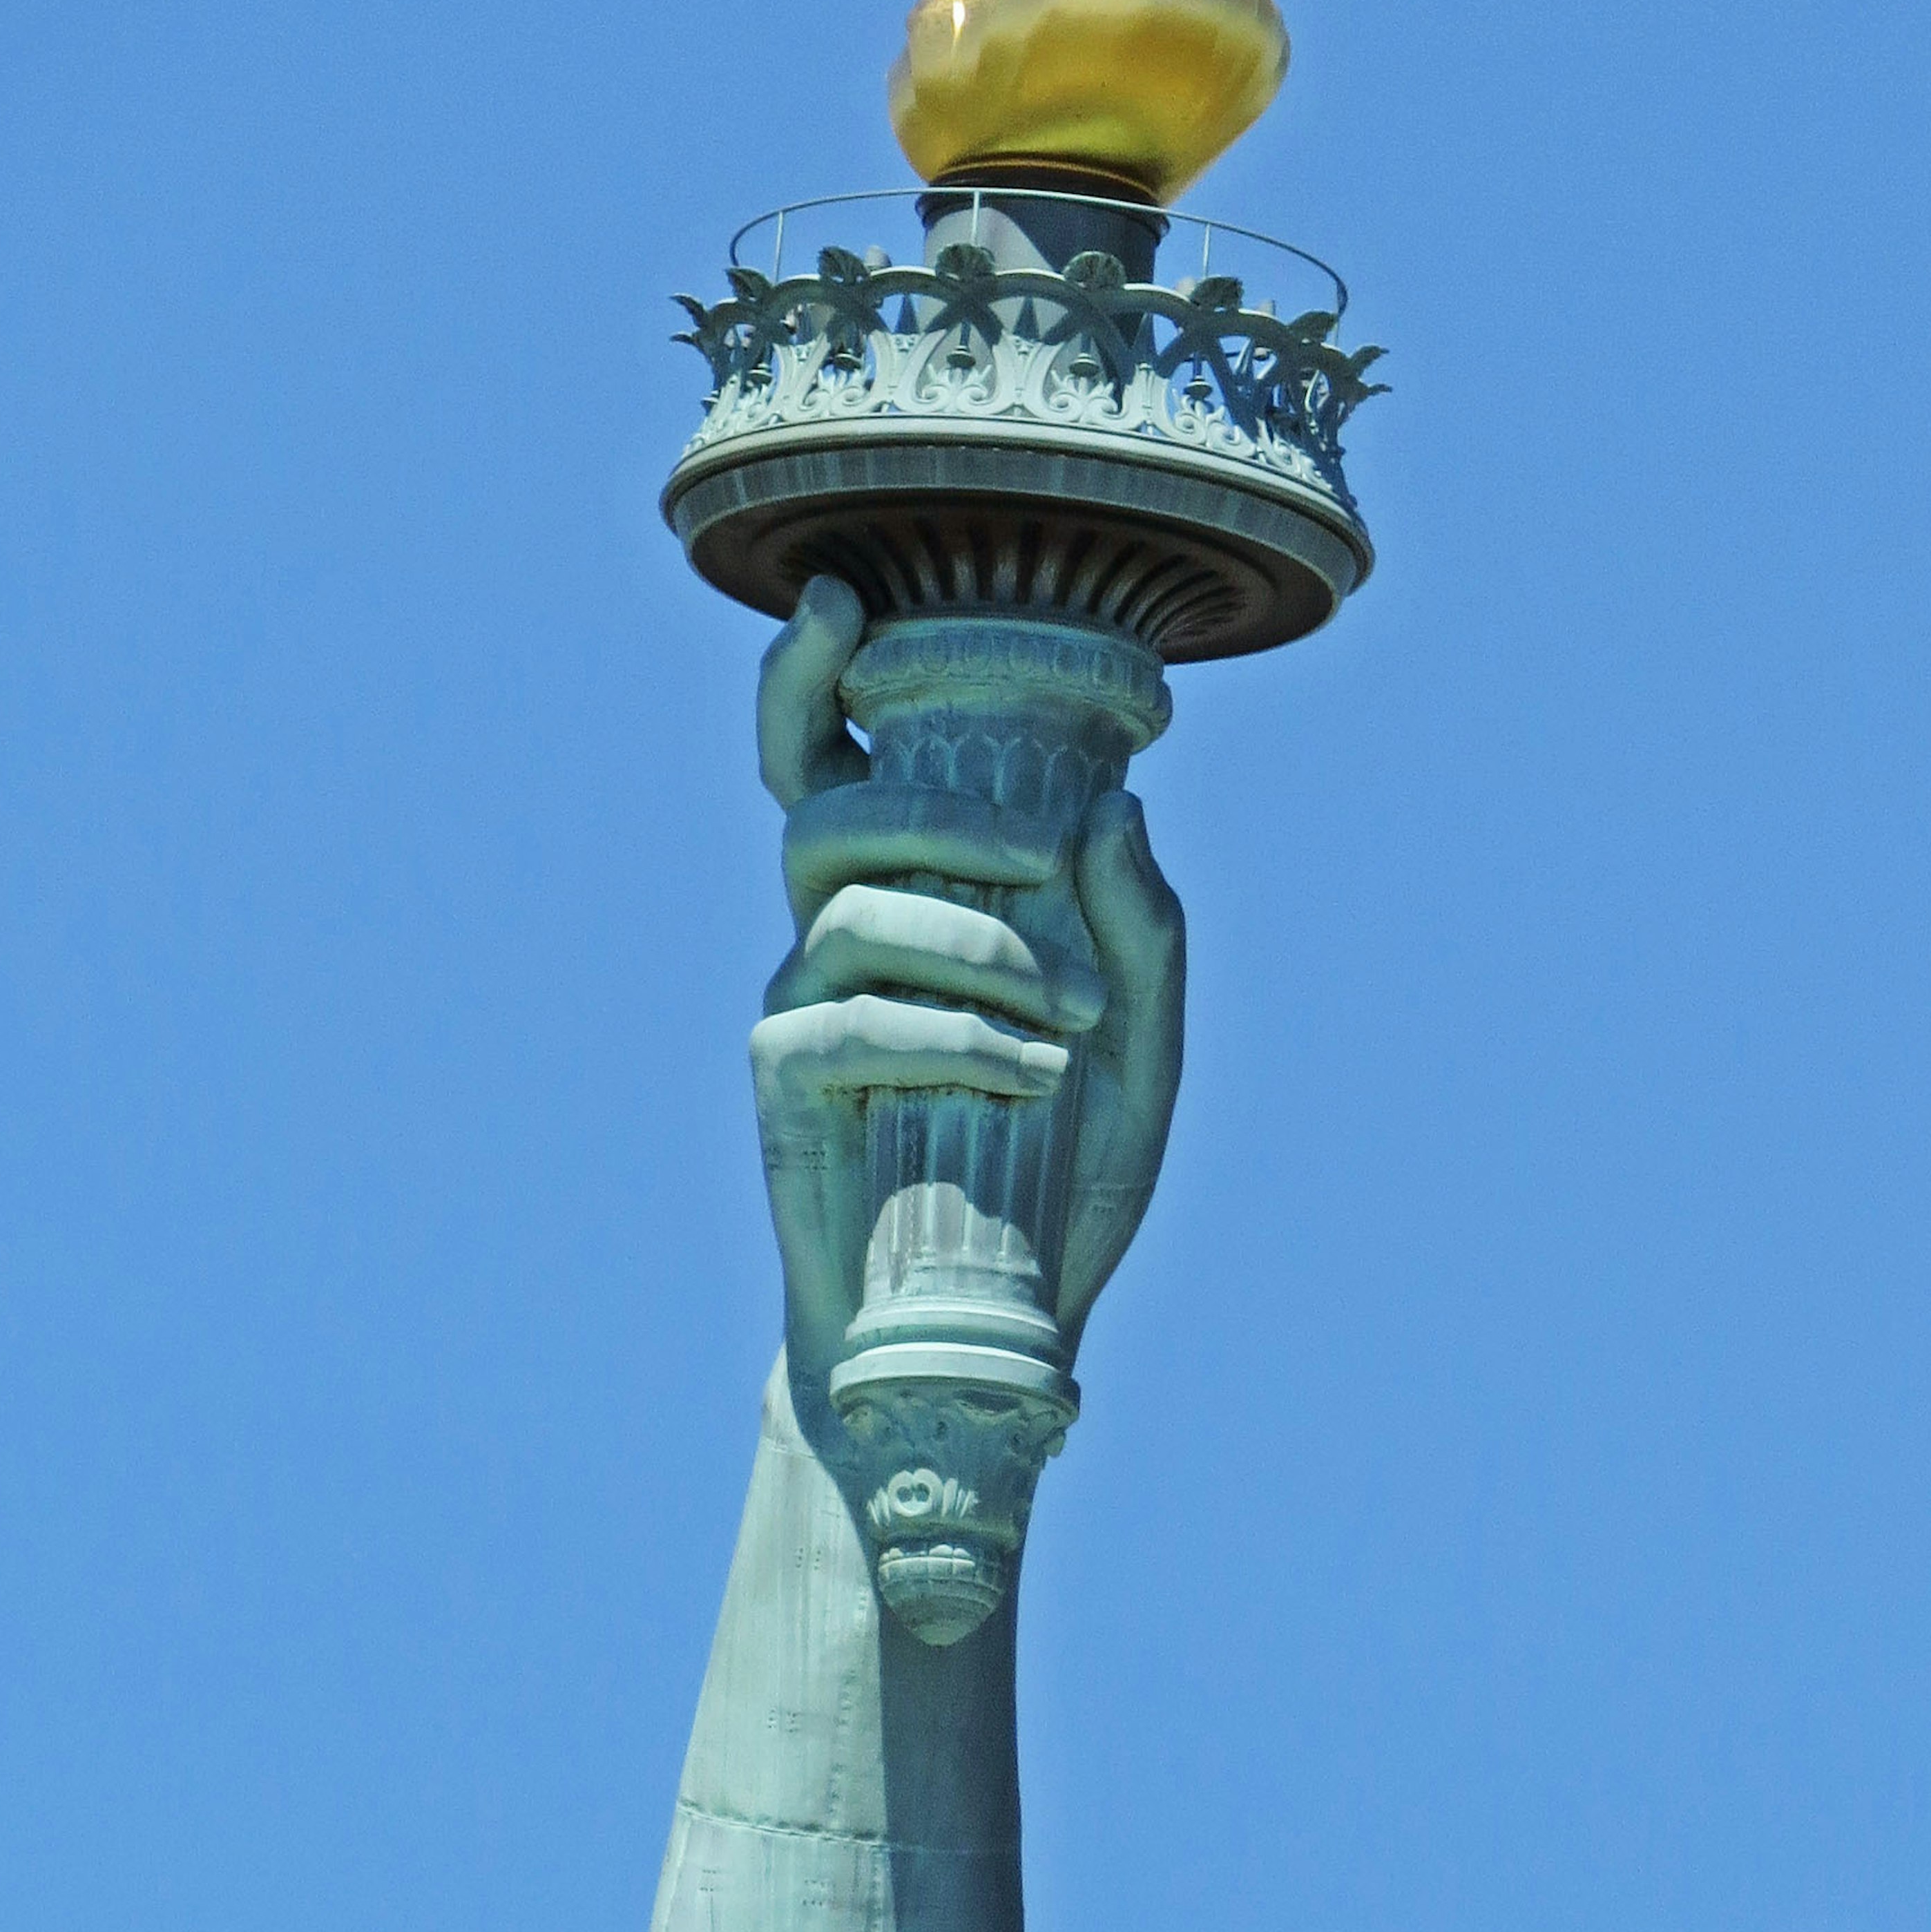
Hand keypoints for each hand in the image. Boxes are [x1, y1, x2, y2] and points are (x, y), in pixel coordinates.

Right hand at [747, 578, 1186, 1432]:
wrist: (987, 1333)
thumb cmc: (1054, 1183)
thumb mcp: (1142, 1060)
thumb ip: (1147, 941)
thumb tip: (1125, 811)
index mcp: (907, 901)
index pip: (834, 762)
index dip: (808, 675)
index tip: (838, 598)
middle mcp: (835, 935)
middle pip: (830, 807)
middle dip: (938, 807)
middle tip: (1046, 852)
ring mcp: (798, 1006)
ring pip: (851, 905)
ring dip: (973, 940)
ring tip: (1067, 1014)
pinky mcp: (783, 1088)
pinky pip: (849, 1021)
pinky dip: (953, 1035)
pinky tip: (1030, 1072)